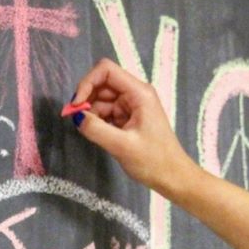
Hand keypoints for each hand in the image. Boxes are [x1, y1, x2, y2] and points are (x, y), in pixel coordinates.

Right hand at [71, 58, 194, 194]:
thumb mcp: (122, 145)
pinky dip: (98, 120)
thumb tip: (75, 116)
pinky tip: (98, 134)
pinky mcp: (128, 119)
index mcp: (140, 93)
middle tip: (76, 120)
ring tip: (92, 132)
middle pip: (102, 84)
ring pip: (101, 99)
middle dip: (86, 99)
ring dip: (91, 112)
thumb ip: (96, 129)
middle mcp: (136, 94)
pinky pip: (106, 112)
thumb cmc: (154, 161)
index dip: (87, 82)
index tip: (77, 105)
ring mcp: (132, 106)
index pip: (106, 70)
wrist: (173, 178)